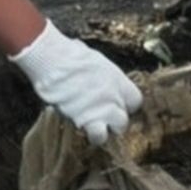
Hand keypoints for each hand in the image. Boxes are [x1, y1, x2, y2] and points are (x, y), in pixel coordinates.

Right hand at [9, 20, 141, 144]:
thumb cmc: (69, 55)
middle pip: (125, 117)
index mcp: (118, 79)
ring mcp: (104, 108)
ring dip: (108, 129)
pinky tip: (82, 128)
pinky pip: (98, 134)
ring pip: (118, 128)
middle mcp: (114, 95)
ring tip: (94, 127)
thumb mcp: (92, 58)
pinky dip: (93, 134)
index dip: (125, 105)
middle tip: (101, 117)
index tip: (114, 105)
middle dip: (115, 120)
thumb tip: (91, 65)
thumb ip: (99, 71)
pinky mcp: (88, 119)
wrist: (55, 62)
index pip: (135, 100)